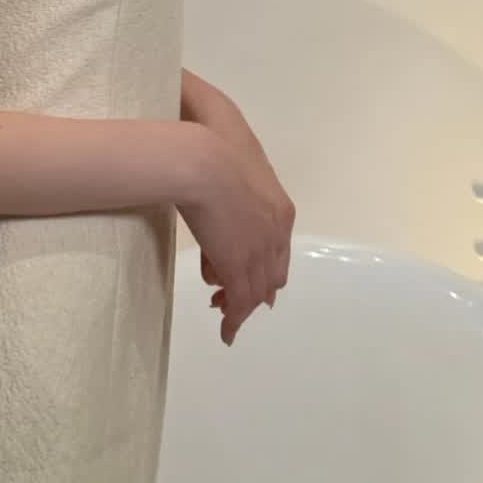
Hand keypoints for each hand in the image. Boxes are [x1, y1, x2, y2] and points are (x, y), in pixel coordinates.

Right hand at [176, 120, 294, 345]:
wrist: (203, 160)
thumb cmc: (211, 151)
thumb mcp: (232, 173)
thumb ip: (233, 193)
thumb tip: (220, 214)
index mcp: (280, 209)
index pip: (278, 250)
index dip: (264, 268)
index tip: (247, 277)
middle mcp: (276, 234)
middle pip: (272, 274)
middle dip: (256, 290)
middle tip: (235, 300)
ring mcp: (258, 251)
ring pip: (256, 291)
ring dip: (241, 306)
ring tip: (225, 314)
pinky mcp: (237, 266)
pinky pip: (240, 303)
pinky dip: (234, 320)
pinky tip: (226, 331)